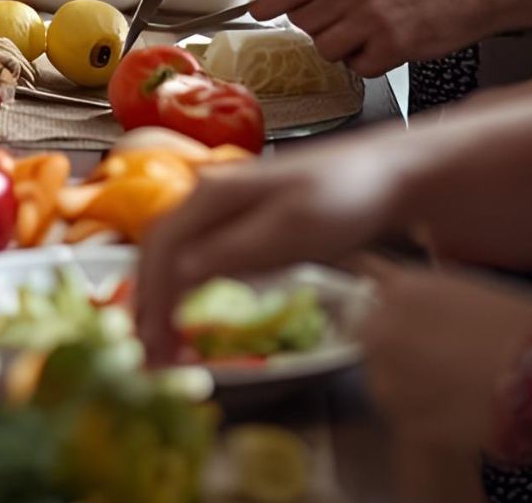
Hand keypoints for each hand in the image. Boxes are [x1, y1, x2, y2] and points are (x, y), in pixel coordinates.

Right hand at [136, 136, 410, 362]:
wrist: (383, 176)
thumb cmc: (342, 198)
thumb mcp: (290, 229)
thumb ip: (233, 250)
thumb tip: (176, 273)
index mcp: (212, 195)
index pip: (161, 247)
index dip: (151, 297)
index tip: (154, 343)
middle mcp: (206, 196)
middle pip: (158, 250)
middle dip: (147, 303)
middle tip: (151, 355)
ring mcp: (221, 208)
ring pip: (172, 253)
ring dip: (160, 298)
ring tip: (162, 343)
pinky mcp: (238, 222)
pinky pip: (194, 255)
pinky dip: (182, 289)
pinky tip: (187, 313)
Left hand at [249, 0, 483, 77]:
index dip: (266, 0)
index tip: (259, 11)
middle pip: (301, 19)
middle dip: (317, 23)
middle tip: (345, 15)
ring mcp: (373, 14)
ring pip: (324, 46)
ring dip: (342, 45)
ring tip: (367, 27)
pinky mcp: (393, 44)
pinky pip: (357, 66)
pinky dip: (368, 60)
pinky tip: (385, 41)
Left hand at [357, 262, 531, 454]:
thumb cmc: (525, 327)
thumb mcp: (467, 287)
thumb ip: (421, 288)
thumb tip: (395, 285)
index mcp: (400, 289)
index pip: (362, 273)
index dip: (375, 286)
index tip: (379, 293)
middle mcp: (382, 330)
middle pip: (366, 328)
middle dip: (387, 334)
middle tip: (426, 349)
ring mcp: (388, 379)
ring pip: (379, 373)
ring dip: (400, 374)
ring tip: (445, 381)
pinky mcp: (404, 421)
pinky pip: (401, 409)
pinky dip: (419, 407)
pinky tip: (452, 406)